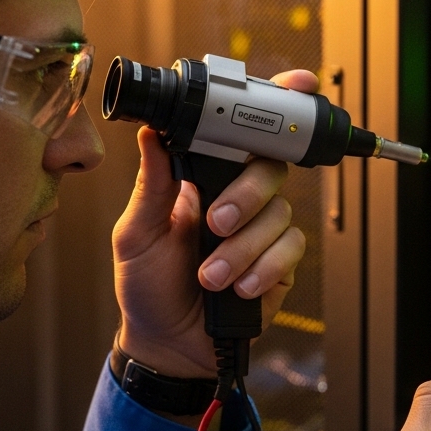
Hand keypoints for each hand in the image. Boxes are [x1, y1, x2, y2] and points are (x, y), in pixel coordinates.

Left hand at [110, 70, 313, 377]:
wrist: (166, 344)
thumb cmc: (147, 287)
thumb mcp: (136, 233)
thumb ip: (152, 185)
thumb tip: (152, 132)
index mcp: (203, 177)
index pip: (240, 131)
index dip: (272, 104)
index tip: (295, 86)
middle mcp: (237, 197)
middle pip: (269, 166)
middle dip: (246, 195)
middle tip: (216, 223)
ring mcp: (260, 229)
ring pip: (278, 213)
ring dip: (243, 247)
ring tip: (211, 276)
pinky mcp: (279, 264)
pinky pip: (289, 249)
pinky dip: (264, 268)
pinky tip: (239, 287)